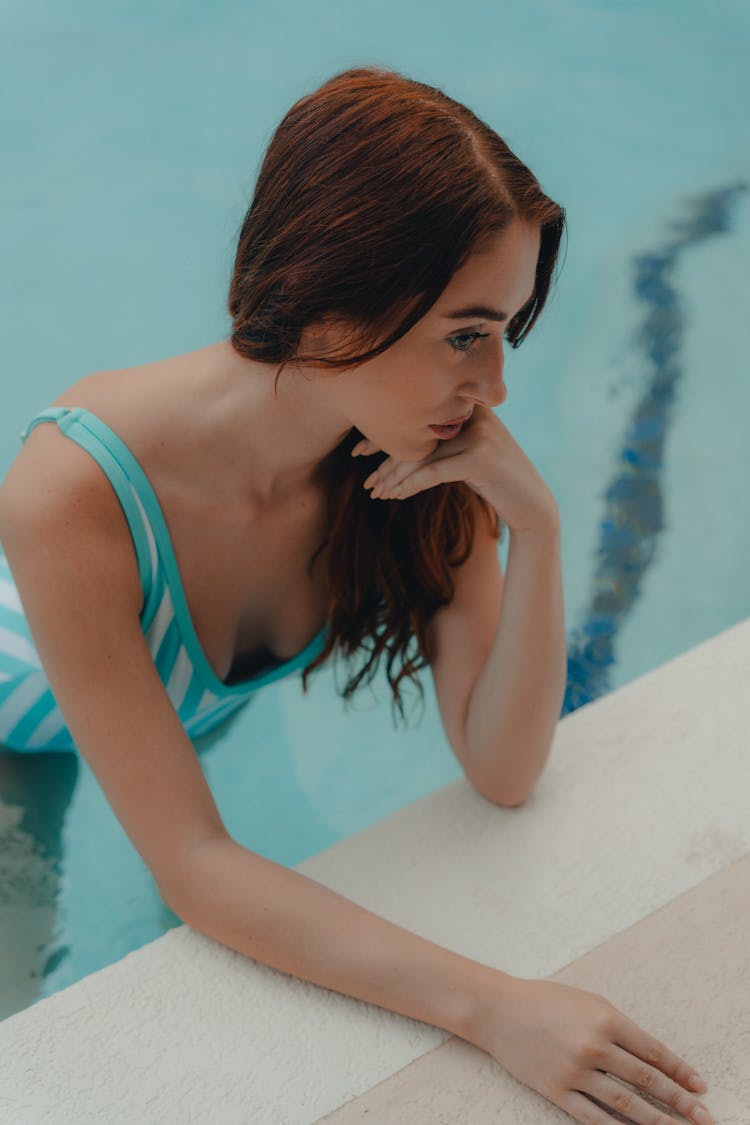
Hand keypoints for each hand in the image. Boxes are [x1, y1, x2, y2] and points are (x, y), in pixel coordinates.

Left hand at [352, 404, 557, 531]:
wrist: (532, 504)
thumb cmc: (496, 479)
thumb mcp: (469, 453)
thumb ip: (445, 439)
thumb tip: (396, 439)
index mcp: (470, 406)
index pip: (418, 415)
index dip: (385, 432)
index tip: (358, 450)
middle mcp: (475, 414)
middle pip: (417, 434)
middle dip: (385, 459)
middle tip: (367, 481)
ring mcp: (479, 434)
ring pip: (421, 454)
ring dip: (393, 477)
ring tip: (376, 492)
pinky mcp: (479, 458)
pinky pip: (433, 472)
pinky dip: (409, 485)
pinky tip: (394, 495)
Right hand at [469, 976, 713, 1123]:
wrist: (497, 1009)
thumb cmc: (545, 1001)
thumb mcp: (588, 1002)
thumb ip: (619, 1027)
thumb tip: (652, 1059)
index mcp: (605, 1018)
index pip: (653, 1051)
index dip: (680, 1070)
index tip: (699, 1086)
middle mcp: (593, 1045)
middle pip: (647, 1081)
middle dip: (680, 1100)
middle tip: (704, 1116)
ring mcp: (574, 1071)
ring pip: (626, 1104)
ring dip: (657, 1120)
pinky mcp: (556, 1090)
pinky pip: (593, 1117)